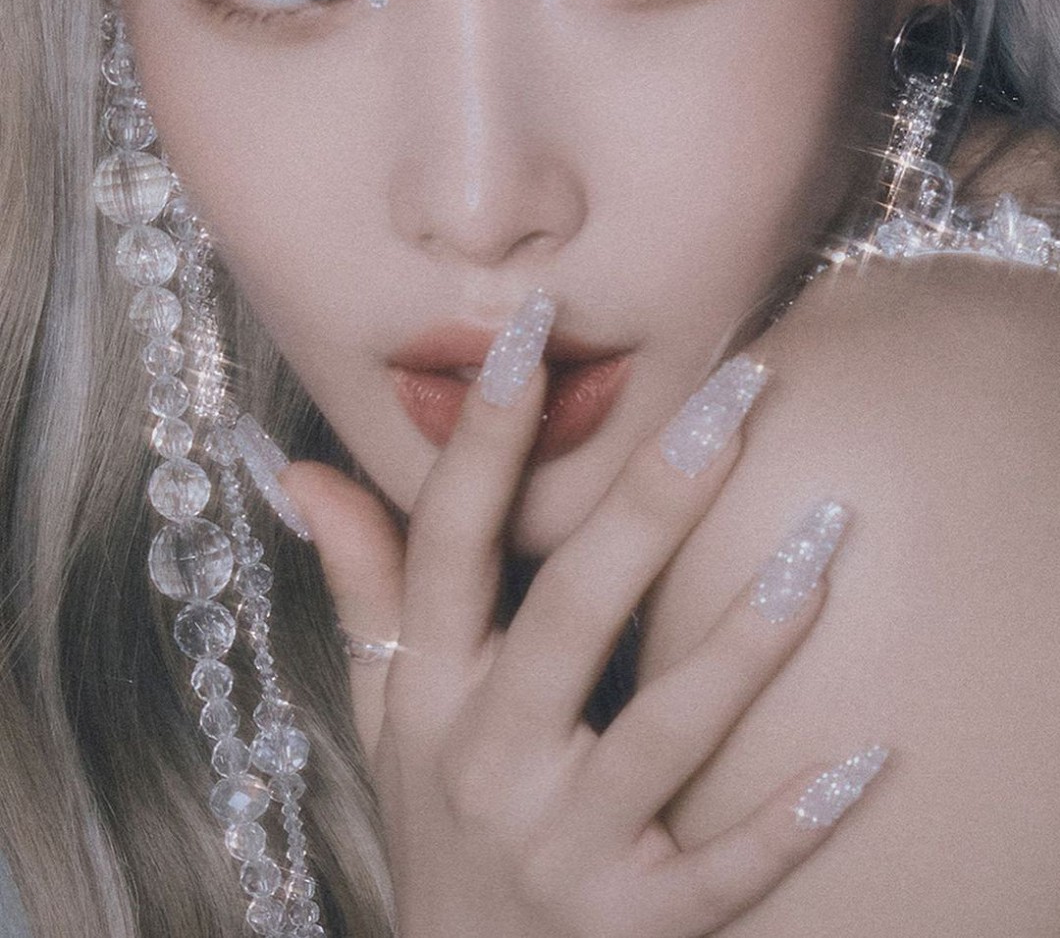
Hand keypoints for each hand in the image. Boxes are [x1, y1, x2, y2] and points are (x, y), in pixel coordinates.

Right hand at [284, 320, 881, 937]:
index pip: (449, 543)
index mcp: (431, 692)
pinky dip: (786, 823)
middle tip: (735, 394)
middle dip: (652, 497)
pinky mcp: (630, 926)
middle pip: (572, 610)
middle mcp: (486, 761)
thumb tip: (306, 469)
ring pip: (661, 734)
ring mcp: (561, 848)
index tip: (533, 329)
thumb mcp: (386, 709)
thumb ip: (364, 586)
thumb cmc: (435, 821)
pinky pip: (718, 876)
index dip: (486, 437)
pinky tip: (864, 755)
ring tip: (821, 537)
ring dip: (744, 641)